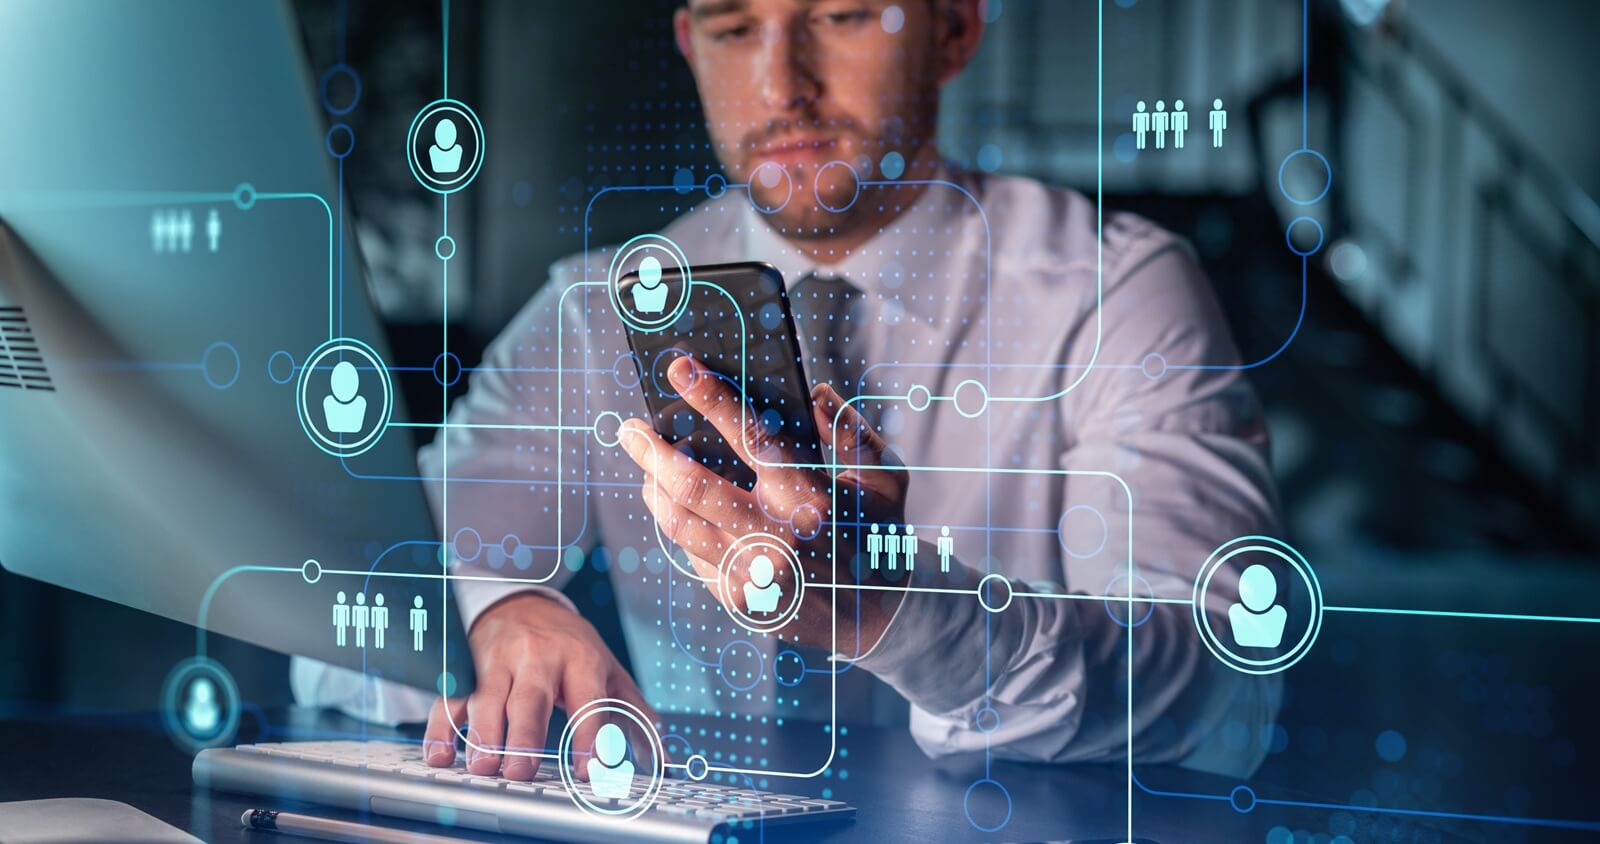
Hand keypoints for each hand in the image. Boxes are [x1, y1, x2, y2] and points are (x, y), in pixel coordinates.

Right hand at [422, 592, 657, 780]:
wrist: (523, 603)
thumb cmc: (569, 645)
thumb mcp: (608, 670)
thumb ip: (634, 713)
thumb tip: (660, 756)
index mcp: (580, 660)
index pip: (588, 700)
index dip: (590, 735)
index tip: (590, 769)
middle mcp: (538, 658)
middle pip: (530, 698)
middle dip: (523, 736)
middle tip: (520, 771)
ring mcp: (498, 663)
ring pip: (486, 698)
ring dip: (481, 735)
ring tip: (481, 768)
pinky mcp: (467, 669)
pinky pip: (451, 697)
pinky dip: (443, 727)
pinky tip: (441, 754)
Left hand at [619, 355, 909, 651]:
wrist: (875, 618)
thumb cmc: (877, 534)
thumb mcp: (884, 478)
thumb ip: (850, 432)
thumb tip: (813, 391)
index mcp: (813, 498)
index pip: (752, 437)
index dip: (712, 399)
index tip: (680, 369)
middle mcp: (778, 538)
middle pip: (693, 485)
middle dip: (652, 450)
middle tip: (630, 428)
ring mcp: (753, 575)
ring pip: (680, 523)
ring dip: (654, 487)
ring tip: (645, 464)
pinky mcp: (738, 601)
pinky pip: (692, 555)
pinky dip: (679, 525)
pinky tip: (676, 507)